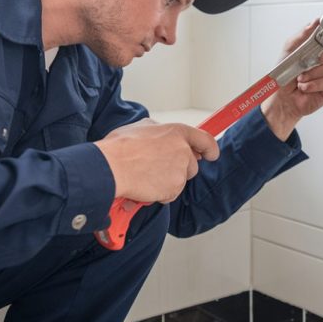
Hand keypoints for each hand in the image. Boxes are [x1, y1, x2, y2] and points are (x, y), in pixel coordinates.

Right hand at [94, 119, 219, 202]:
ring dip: (168, 182)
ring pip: (180, 181)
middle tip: (158, 168)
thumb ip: (160, 131)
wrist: (111, 167)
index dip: (209, 148)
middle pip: (192, 165)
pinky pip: (171, 194)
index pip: (204, 140)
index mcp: (177, 132)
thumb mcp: (142, 127)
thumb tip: (163, 135)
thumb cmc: (121, 147)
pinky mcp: (174, 188)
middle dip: (179, 169)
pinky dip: (161, 193)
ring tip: (146, 175)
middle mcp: (183, 150)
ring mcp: (180, 170)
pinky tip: (146, 186)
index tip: (211, 154)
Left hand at [261, 19, 322, 140]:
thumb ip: (303, 34)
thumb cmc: (285, 74)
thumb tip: (316, 21)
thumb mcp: (290, 49)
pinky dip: (315, 84)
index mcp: (322, 48)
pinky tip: (305, 86)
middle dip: (322, 58)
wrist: (281, 97)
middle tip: (308, 62)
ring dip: (314, 73)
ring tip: (301, 77)